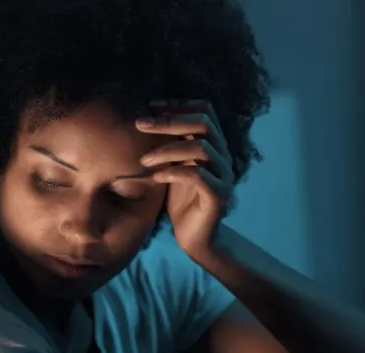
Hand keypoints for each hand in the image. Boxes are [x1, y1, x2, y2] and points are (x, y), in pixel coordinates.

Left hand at [136, 99, 234, 260]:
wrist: (196, 237)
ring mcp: (224, 175)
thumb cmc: (181, 200)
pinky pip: (198, 176)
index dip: (178, 104)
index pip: (205, 110)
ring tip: (144, 159)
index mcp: (214, 144)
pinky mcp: (219, 195)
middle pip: (203, 123)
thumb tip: (145, 119)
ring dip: (167, 150)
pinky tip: (156, 178)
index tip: (150, 106)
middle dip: (169, 120)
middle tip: (141, 123)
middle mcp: (223, 155)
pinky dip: (173, 173)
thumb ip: (169, 145)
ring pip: (200, 148)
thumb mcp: (173, 166)